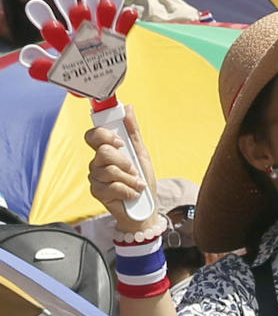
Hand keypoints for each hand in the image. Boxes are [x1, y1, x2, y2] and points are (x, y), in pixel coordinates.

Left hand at [19, 0, 137, 87]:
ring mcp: (99, 30)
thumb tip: (28, 63)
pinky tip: (130, 11)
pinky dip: (126, 17)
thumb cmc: (77, 79)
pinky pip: (123, 24)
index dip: (43, 16)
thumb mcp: (60, 75)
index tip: (44, 17)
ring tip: (105, 3)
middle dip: (70, 1)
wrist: (101, 87)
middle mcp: (78, 28)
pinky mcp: (117, 37)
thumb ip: (45, 67)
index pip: (49, 23)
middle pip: (73, 10)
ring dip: (101, 4)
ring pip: (99, 12)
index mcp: (61, 36)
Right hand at [85, 104, 158, 233]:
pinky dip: (127, 190)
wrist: (145, 206)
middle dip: (123, 161)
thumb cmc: (142, 179)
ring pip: (109, 171)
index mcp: (106, 150)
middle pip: (102, 152)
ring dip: (129, 178)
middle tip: (133, 169)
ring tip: (137, 183)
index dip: (104, 135)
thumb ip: (133, 132)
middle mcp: (97, 163)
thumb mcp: (141, 153)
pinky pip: (111, 187)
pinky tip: (132, 193)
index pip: (93, 135)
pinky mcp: (97, 192)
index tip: (119, 141)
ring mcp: (95, 178)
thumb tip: (129, 108)